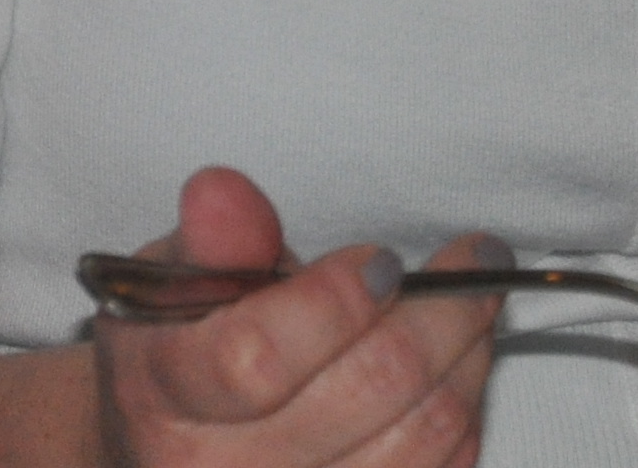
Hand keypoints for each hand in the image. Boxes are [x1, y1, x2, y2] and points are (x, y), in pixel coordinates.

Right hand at [90, 168, 503, 467]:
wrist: (176, 443)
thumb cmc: (184, 347)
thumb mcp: (175, 279)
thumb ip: (212, 239)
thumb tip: (221, 194)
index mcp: (163, 399)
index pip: (256, 359)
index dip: (332, 301)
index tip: (379, 258)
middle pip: (362, 392)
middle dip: (438, 310)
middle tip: (474, 257)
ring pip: (420, 434)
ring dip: (466, 353)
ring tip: (473, 299)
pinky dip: (465, 408)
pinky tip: (460, 361)